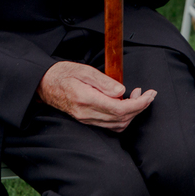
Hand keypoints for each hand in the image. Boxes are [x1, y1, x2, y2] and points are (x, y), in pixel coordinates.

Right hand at [36, 61, 156, 131]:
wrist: (44, 84)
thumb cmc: (63, 73)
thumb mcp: (84, 70)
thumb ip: (104, 81)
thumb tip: (122, 90)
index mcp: (86, 99)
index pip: (119, 108)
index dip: (139, 104)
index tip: (149, 94)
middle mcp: (87, 114)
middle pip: (121, 119)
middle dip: (139, 108)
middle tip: (148, 94)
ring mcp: (86, 119)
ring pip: (117, 125)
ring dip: (132, 113)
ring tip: (137, 97)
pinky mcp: (87, 121)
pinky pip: (110, 125)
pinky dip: (123, 117)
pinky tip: (124, 104)